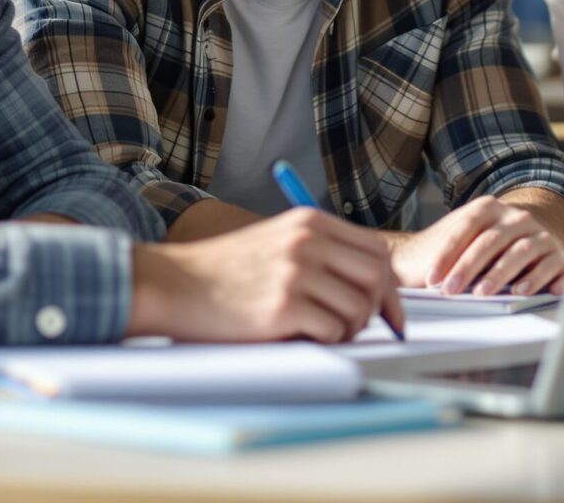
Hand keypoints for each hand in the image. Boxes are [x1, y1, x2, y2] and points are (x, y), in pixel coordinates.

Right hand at [127, 207, 404, 343]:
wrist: (174, 283)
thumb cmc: (225, 272)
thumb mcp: (276, 242)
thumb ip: (319, 253)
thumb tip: (371, 288)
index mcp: (309, 223)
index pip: (376, 252)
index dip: (389, 286)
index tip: (389, 312)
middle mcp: (307, 242)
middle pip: (378, 277)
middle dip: (380, 309)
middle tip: (364, 328)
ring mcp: (296, 272)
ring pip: (359, 308)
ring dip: (351, 329)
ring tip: (325, 332)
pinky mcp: (283, 306)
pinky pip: (333, 330)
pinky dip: (328, 341)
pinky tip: (303, 337)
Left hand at [389, 195, 563, 296]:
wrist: (522, 245)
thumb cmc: (482, 251)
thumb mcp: (463, 245)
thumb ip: (450, 255)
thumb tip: (425, 279)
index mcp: (489, 208)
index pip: (466, 226)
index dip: (447, 253)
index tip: (432, 279)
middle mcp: (517, 218)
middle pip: (491, 240)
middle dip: (468, 267)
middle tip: (451, 290)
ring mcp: (540, 235)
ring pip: (521, 251)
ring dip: (501, 273)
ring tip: (484, 292)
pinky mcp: (559, 257)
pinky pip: (552, 266)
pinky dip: (540, 279)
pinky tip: (526, 293)